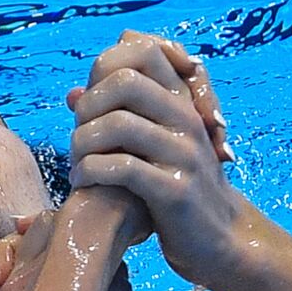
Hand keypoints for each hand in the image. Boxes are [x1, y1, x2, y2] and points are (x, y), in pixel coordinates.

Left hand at [67, 29, 247, 287]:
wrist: (219, 241)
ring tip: (76, 163)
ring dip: (82, 143)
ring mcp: (183, 153)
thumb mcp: (152, 148)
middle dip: (88, 107)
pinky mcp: (175, 190)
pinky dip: (90, 171)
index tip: (91, 103)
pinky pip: (122, 168)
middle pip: (124, 81)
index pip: (142, 49)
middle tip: (78, 136)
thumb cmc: (175, 191)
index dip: (104, 66)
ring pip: (118, 124)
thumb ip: (118, 117)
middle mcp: (186, 119)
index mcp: (181, 101)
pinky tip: (81, 182)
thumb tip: (72, 94)